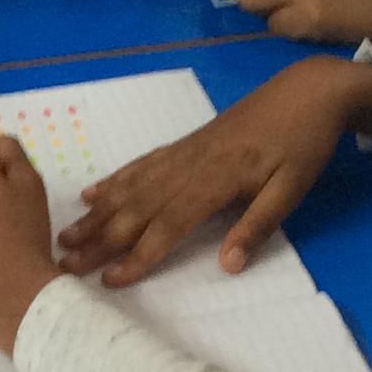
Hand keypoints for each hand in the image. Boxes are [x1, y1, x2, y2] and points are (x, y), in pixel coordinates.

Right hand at [58, 56, 371, 286]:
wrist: (307, 91)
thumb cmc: (304, 144)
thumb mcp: (292, 189)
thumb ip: (258, 226)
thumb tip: (228, 266)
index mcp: (216, 181)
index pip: (168, 225)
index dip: (138, 255)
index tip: (109, 280)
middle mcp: (189, 166)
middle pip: (138, 208)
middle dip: (100, 238)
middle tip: (64, 264)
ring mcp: (183, 152)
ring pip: (132, 186)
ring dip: (96, 213)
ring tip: (66, 235)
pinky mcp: (185, 142)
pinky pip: (141, 163)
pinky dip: (114, 180)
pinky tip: (92, 193)